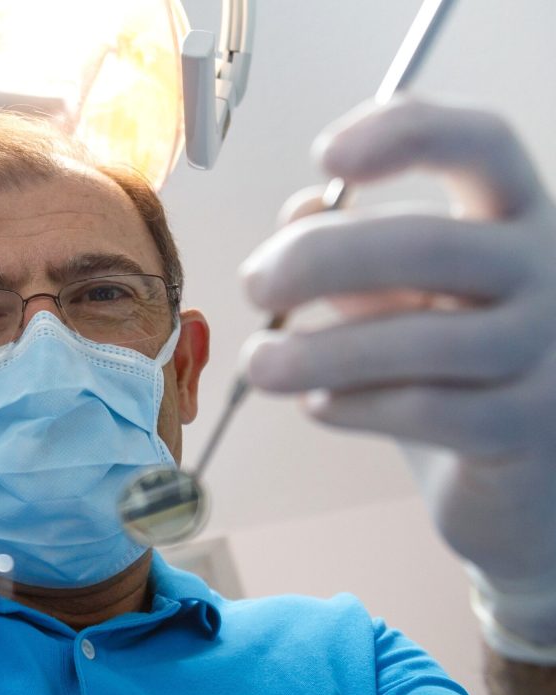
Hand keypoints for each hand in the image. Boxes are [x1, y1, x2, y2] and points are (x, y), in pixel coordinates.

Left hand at [239, 98, 555, 640]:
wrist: (522, 475)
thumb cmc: (453, 368)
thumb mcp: (406, 297)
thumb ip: (358, 252)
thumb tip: (301, 211)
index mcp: (515, 219)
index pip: (483, 145)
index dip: (408, 133)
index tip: (325, 156)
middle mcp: (548, 272)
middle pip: (432, 243)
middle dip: (323, 260)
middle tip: (253, 286)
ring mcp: (548, 352)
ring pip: (423, 338)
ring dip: (320, 351)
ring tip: (260, 364)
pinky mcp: (528, 427)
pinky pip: (427, 409)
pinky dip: (356, 405)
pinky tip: (317, 406)